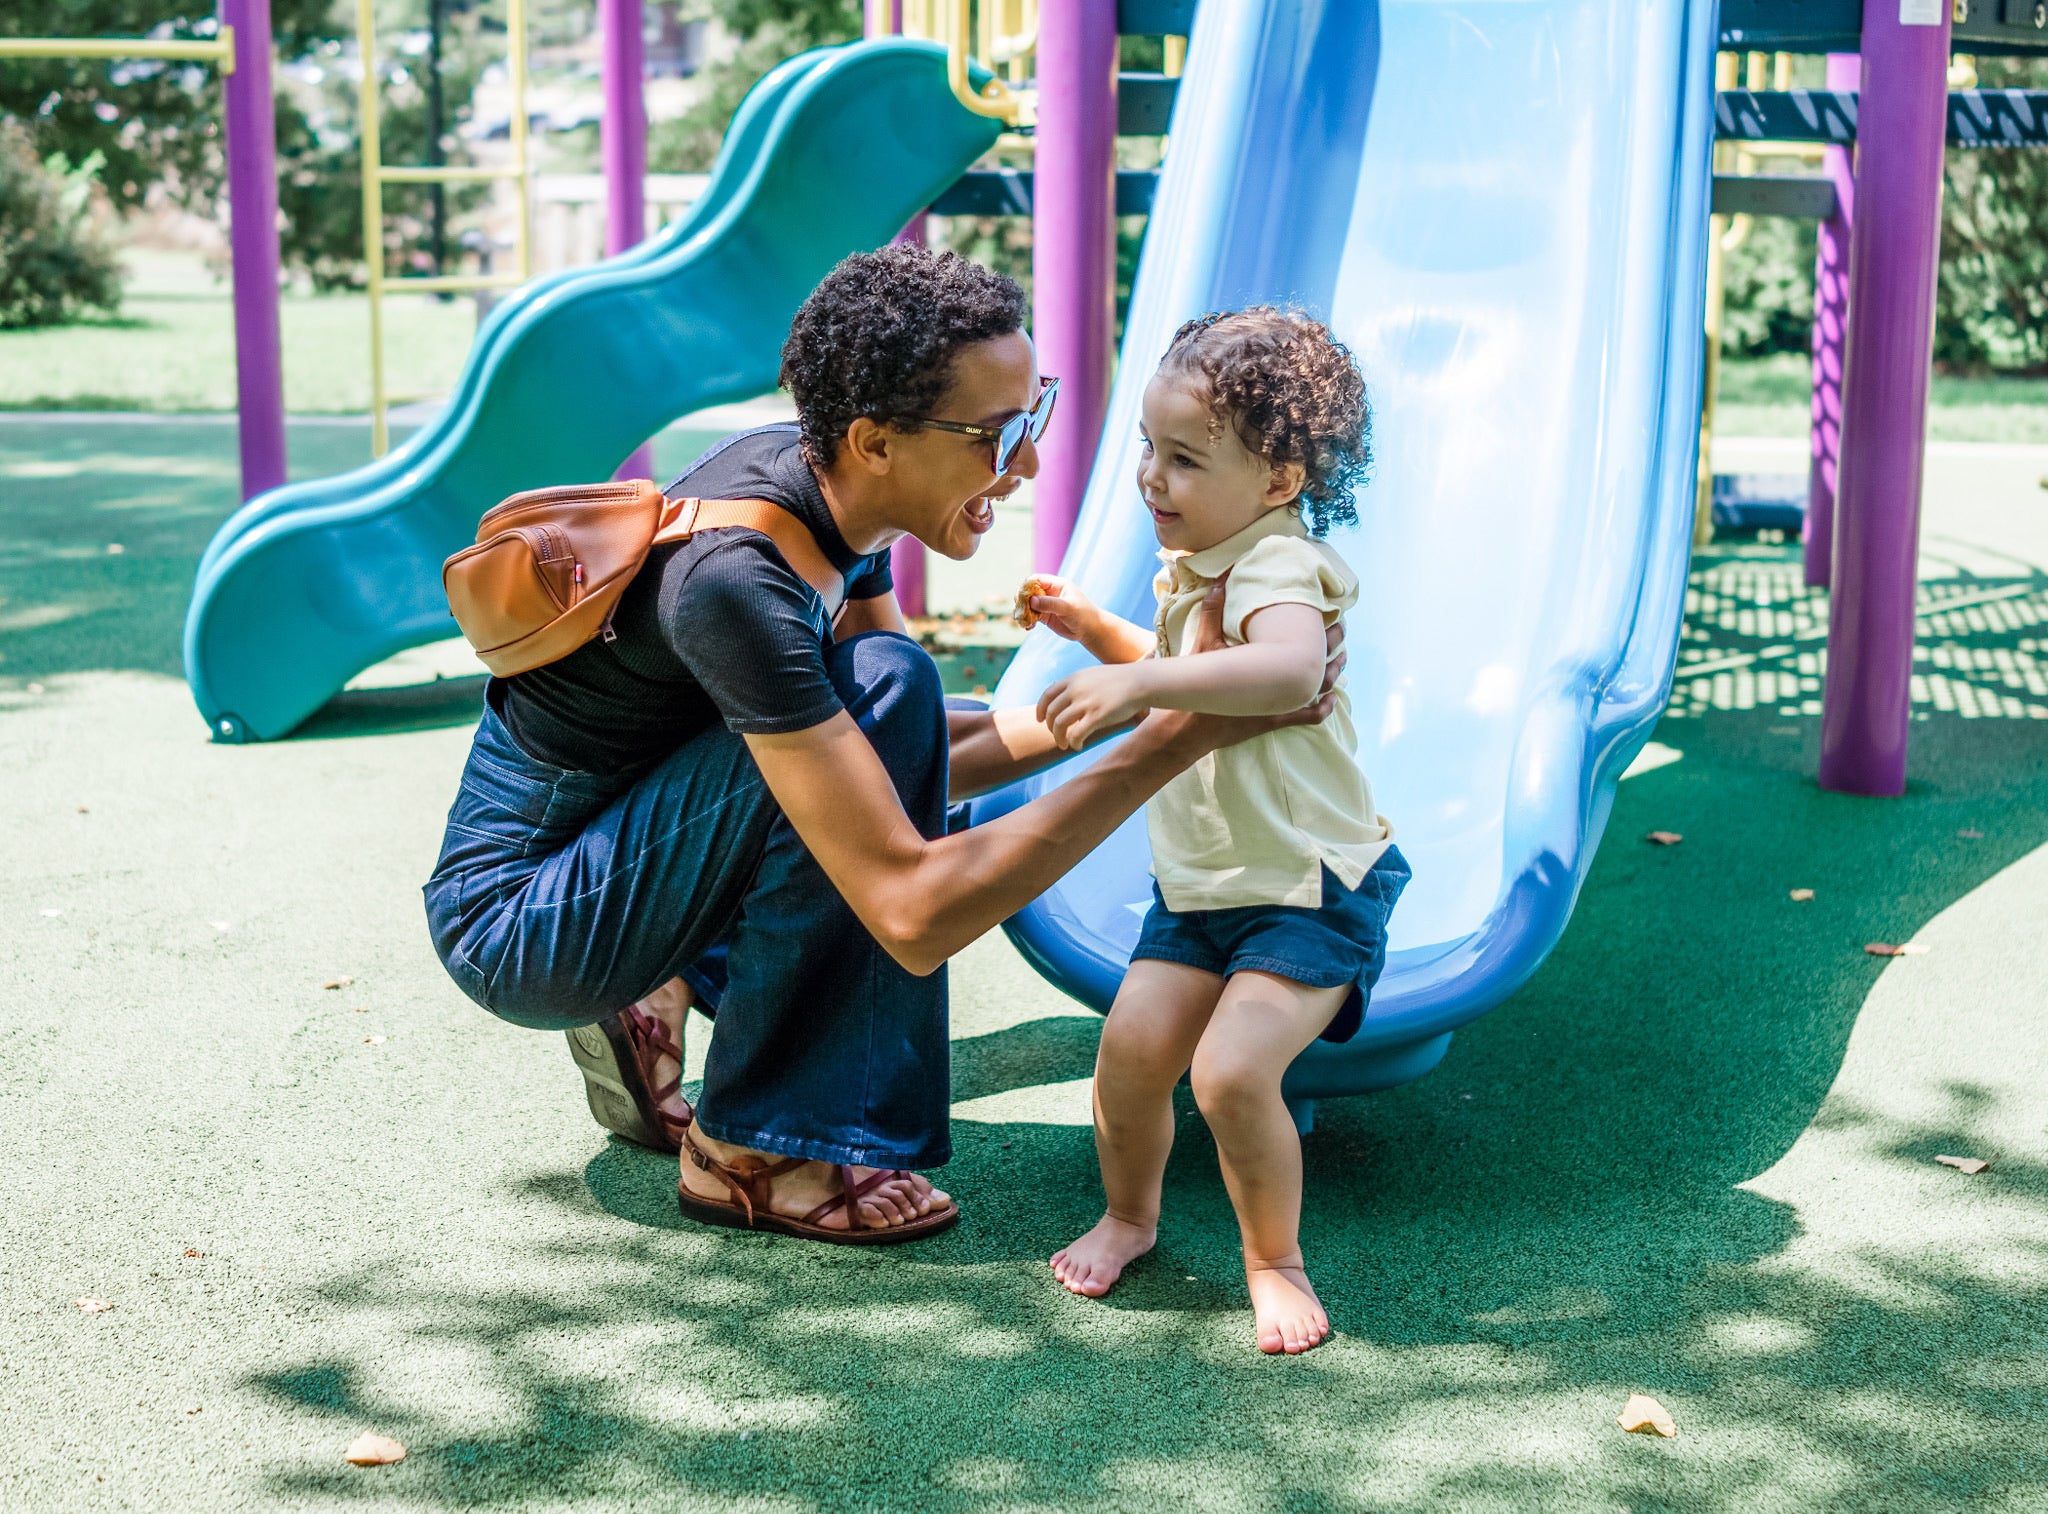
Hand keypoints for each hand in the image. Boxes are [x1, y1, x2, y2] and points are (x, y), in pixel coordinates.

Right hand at [1015, 574, 1101, 643]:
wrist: (1091, 630)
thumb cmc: (1083, 615)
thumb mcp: (1067, 608)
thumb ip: (1050, 603)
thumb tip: (1031, 600)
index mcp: (1057, 584)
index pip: (1036, 580)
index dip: (1027, 586)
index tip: (1021, 596)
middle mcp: (1050, 593)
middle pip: (1029, 592)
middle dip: (1022, 600)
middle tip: (1019, 609)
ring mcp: (1047, 605)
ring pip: (1028, 605)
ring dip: (1023, 612)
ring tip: (1023, 621)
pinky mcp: (1045, 617)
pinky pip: (1031, 616)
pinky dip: (1027, 621)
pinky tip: (1028, 627)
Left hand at [1037, 663, 1151, 749]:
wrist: (1141, 682)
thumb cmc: (1120, 681)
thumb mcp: (1094, 676)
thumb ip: (1078, 685)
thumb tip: (1066, 699)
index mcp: (1074, 679)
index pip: (1048, 694)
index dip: (1041, 709)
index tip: (1040, 720)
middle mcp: (1076, 689)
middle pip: (1051, 712)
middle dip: (1051, 727)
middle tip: (1058, 736)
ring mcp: (1086, 702)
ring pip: (1059, 724)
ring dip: (1059, 738)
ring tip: (1064, 744)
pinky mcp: (1097, 716)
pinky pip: (1076, 734)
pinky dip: (1073, 743)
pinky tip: (1078, 746)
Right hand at [1141, 576, 1346, 759]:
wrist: (1190, 728)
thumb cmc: (1201, 685)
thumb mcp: (1204, 645)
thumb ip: (1213, 612)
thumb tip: (1219, 580)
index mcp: (1270, 661)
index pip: (1308, 640)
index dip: (1324, 626)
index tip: (1332, 611)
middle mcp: (1282, 683)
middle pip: (1320, 660)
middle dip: (1333, 643)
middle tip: (1341, 628)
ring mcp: (1282, 704)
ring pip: (1321, 687)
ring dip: (1335, 671)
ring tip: (1342, 657)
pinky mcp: (1276, 720)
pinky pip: (1310, 716)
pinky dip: (1324, 707)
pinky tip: (1332, 699)